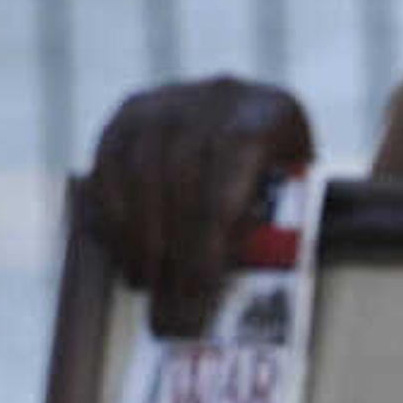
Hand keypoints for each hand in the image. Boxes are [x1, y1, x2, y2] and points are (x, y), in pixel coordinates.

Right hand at [77, 76, 313, 337]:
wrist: (251, 134)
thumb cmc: (280, 188)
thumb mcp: (294, 206)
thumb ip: (272, 235)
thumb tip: (226, 294)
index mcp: (269, 113)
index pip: (234, 162)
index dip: (213, 231)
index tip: (203, 291)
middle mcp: (217, 95)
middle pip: (182, 171)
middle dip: (173, 249)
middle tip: (170, 308)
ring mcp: (168, 100)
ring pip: (141, 169)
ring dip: (139, 237)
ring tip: (147, 286)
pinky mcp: (128, 115)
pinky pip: (108, 167)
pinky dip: (113, 217)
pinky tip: (126, 256)